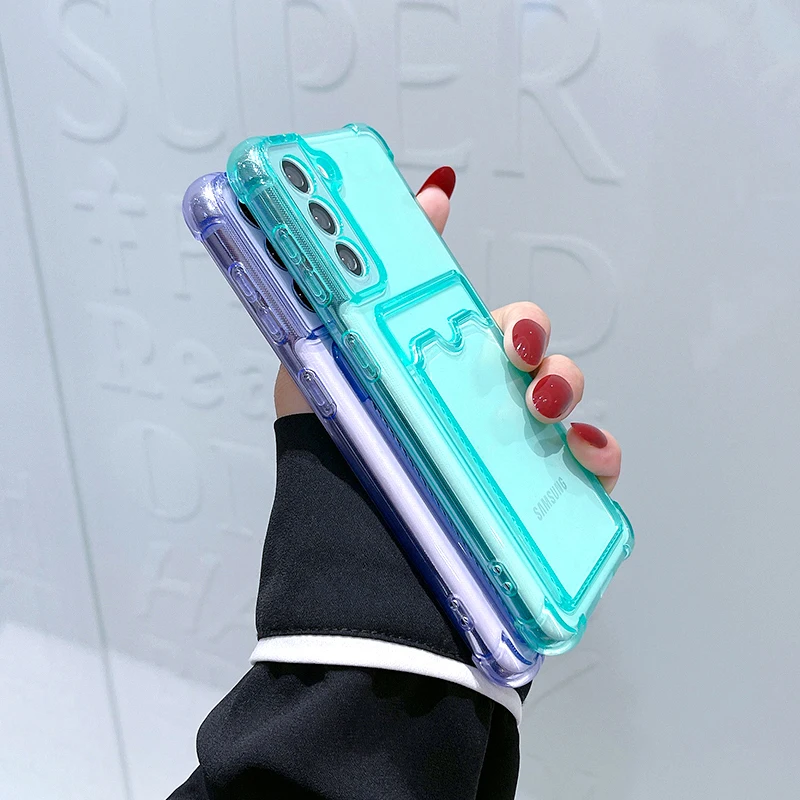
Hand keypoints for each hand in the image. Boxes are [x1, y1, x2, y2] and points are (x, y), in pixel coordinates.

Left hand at [273, 167, 620, 491]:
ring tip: (540, 402)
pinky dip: (598, 453)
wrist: (342, 537)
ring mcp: (508, 448)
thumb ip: (371, 275)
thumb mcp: (335, 347)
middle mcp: (476, 405)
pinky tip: (578, 449)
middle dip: (533, 341)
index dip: (508, 316)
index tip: (506, 322)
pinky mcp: (537, 496)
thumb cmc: (332, 445)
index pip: (487, 328)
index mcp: (437, 371)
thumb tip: (419, 203)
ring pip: (564, 401)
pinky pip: (589, 467)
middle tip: (515, 352)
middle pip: (531, 355)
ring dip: (564, 386)